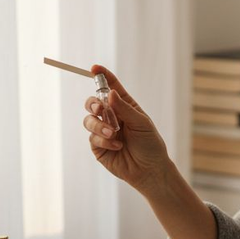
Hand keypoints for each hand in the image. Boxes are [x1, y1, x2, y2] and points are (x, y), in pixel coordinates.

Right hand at [82, 65, 171, 192]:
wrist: (149, 170)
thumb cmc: (150, 144)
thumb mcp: (141, 123)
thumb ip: (124, 108)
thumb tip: (110, 93)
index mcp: (124, 106)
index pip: (110, 87)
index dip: (101, 76)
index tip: (94, 68)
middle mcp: (111, 117)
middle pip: (92, 102)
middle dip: (93, 103)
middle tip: (100, 108)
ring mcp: (103, 131)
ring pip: (89, 120)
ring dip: (99, 125)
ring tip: (113, 133)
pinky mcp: (98, 146)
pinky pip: (92, 138)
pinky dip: (104, 140)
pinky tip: (117, 146)